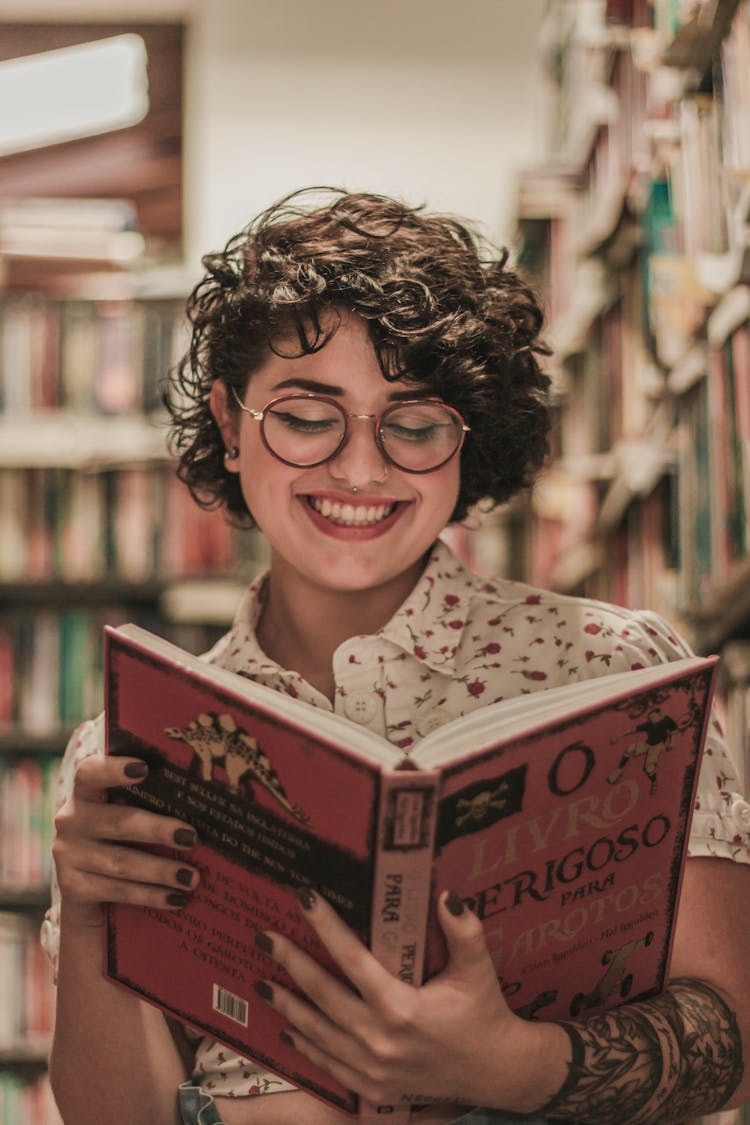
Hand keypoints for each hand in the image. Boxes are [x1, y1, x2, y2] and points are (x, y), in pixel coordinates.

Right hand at [52, 756, 199, 928]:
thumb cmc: (117, 835)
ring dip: (161, 870)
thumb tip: (201, 801)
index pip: (90, 773)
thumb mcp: (123, 812)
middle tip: (192, 838)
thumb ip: (147, 801)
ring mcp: (69, 855)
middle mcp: (71, 820)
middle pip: (119, 823)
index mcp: (84, 793)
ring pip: (122, 863)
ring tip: (192, 877)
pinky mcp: (73, 887)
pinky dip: (151, 896)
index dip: (114, 769)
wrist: (84, 884)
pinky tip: (176, 899)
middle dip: (158, 830)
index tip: (144, 768)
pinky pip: (118, 890)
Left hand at [253, 888, 548, 1111]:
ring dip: (287, 1005)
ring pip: (317, 1032)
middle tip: (263, 938)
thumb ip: (464, 930)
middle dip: (290, 964)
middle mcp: (380, 1038)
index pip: (352, 958)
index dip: (325, 925)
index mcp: (401, 1006)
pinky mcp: (373, 1087)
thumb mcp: (478, 968)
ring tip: (260, 981)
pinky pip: (329, 1064)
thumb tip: (447, 894)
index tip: (303, 898)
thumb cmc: (485, 1013)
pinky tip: (286, 1031)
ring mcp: (372, 1067)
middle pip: (322, 995)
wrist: (496, 1071)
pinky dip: (305, 1046)